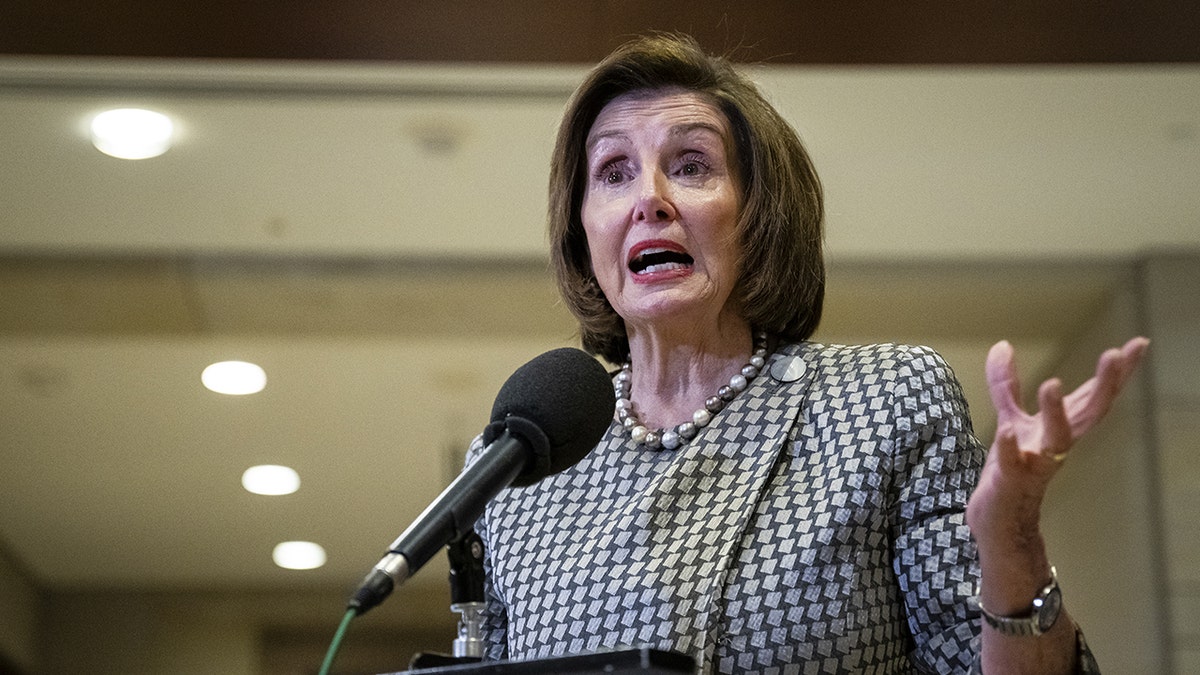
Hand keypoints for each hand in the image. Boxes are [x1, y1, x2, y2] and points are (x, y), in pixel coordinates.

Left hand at [966, 336, 1148, 540]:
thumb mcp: (1011, 420)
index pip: (1093, 396)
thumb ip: (1007, 385)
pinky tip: (1006, 433)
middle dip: (1104, 386)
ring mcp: (1036, 464)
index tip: (1139, 344)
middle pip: (1089, 414)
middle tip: (1116, 354)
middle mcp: (1056, 446)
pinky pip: (1012, 465)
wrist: (999, 522)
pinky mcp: (1010, 482)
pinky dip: (1010, 449)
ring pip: (1056, 440)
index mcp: (1061, 428)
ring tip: (1054, 383)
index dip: (1116, 373)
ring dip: (1057, 413)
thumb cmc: (1013, 469)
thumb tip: (1003, 345)